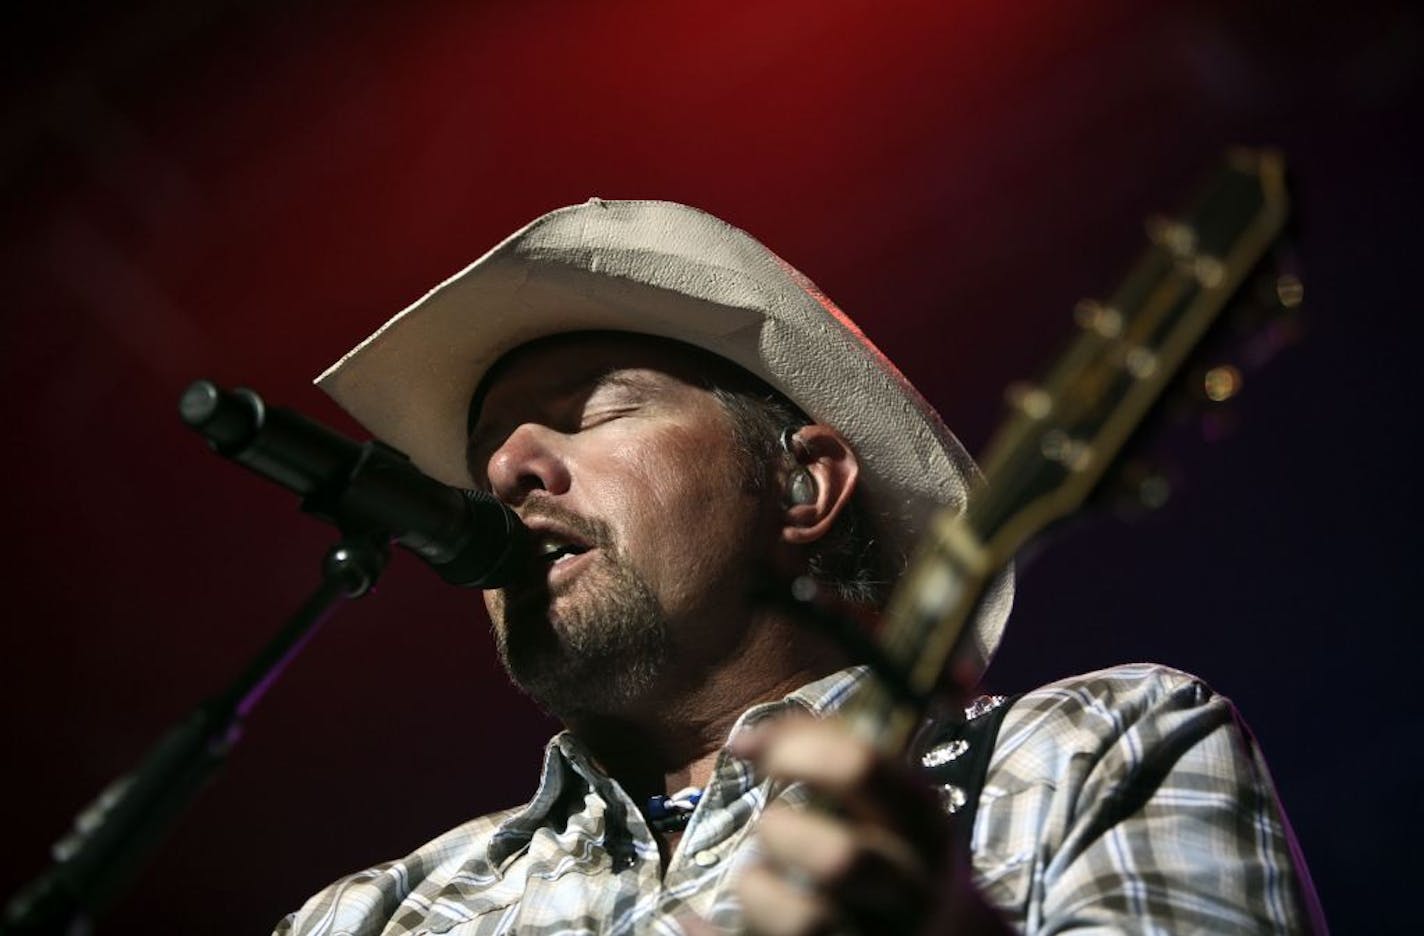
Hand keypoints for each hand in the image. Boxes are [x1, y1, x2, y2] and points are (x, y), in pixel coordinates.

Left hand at [723, 715, 967, 934]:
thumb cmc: (894, 852)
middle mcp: (908, 887)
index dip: (798, 751)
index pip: (863, 769)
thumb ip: (826, 753)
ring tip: (755, 880)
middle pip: (840, 859)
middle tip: (770, 828)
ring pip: (806, 920)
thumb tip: (743, 742)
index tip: (763, 754)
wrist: (946, 934)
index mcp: (921, 825)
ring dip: (758, 891)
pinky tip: (702, 922)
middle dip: (782, 833)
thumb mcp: (887, 800)